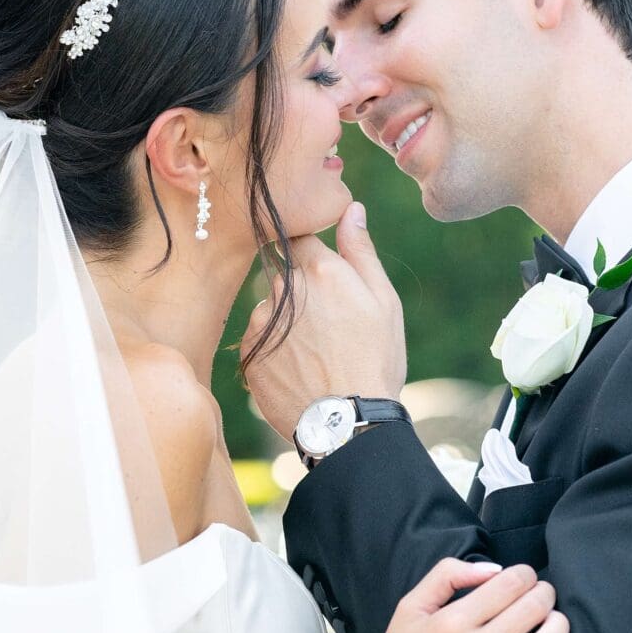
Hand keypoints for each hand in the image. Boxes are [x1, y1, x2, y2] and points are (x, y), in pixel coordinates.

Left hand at [242, 205, 405, 441]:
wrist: (346, 424)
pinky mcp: (247, 353)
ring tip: (315, 357)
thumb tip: (351, 208)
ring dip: (286, 323)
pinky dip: (274, 351)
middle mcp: (284, 289)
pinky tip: (298, 371)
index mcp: (321, 270)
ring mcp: (261, 321)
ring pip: (270, 309)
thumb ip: (361, 251)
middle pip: (286, 276)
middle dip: (303, 294)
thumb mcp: (384, 302)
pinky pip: (258, 340)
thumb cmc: (374, 361)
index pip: (301, 237)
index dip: (312, 254)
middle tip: (329, 330)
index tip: (324, 275)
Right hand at [360, 558, 569, 632]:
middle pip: (533, 610)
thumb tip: (493, 569)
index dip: (526, 575)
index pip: (510, 584)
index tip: (524, 579)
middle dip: (545, 595)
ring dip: (559, 627)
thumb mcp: (409, 608)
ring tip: (555, 622)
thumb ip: (447, 576)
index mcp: (451, 622)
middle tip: (542, 596)